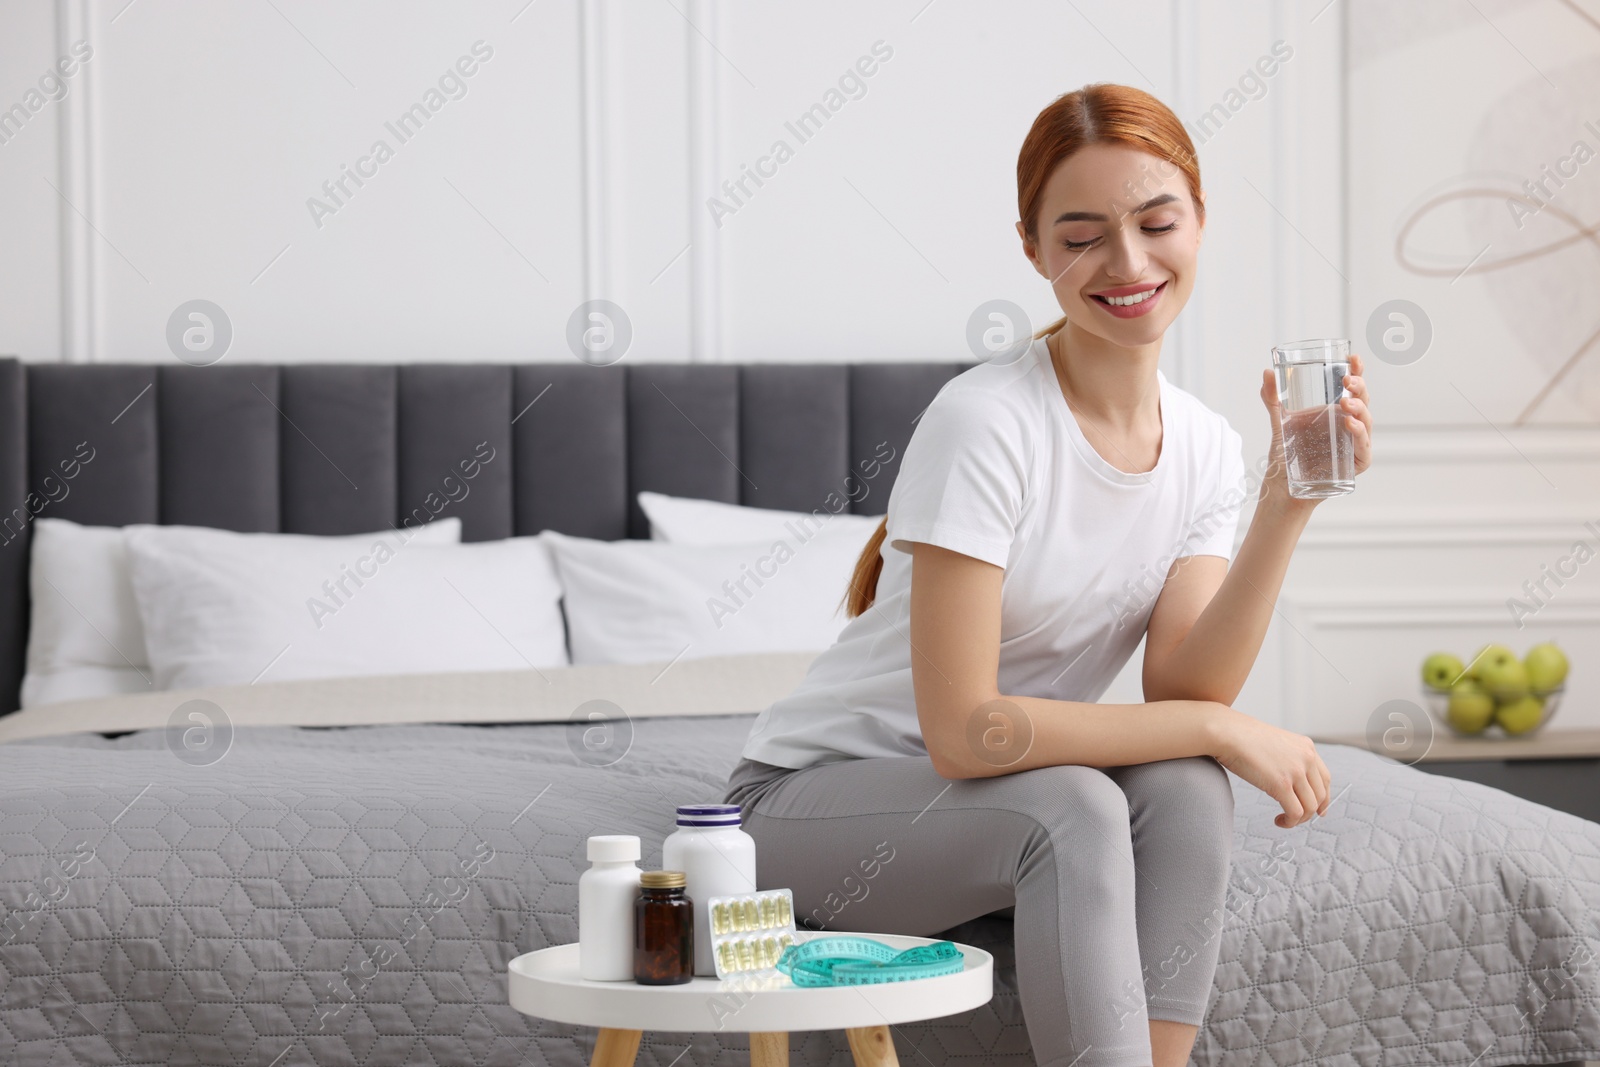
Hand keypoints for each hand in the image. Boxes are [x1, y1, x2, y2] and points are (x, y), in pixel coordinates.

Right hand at [1209, 706, 1331, 828]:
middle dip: (1311, 811)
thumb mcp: (1275, 743)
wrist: (1227, 732)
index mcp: (1306, 746)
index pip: (1325, 778)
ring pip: (1310, 807)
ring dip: (1299, 819)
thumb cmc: (1241, 736)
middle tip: (1297, 818)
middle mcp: (1306, 758)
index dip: (1323, 798)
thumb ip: (1288, 758)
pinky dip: (1290, 822)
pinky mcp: (1282, 785)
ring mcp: (1296, 771)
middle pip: (1320, 794)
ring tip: (1284, 820)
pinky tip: (1278, 820)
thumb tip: (1288, 780)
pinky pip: (1296, 813)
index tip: (1318, 810)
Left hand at [1258, 350, 1374, 512]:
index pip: (1352, 386)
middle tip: (1348, 380)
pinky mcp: (1357, 462)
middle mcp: (1349, 423)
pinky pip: (1363, 446)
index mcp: (1336, 410)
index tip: (1353, 357)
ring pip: (1366, 421)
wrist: (1281, 486)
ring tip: (1346, 401)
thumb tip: (1267, 372)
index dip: (1357, 371)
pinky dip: (1359, 433)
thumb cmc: (1286, 453)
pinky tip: (1350, 423)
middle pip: (1363, 400)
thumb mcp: (1279, 420)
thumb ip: (1273, 398)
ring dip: (1359, 408)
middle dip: (1359, 387)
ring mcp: (1355, 442)